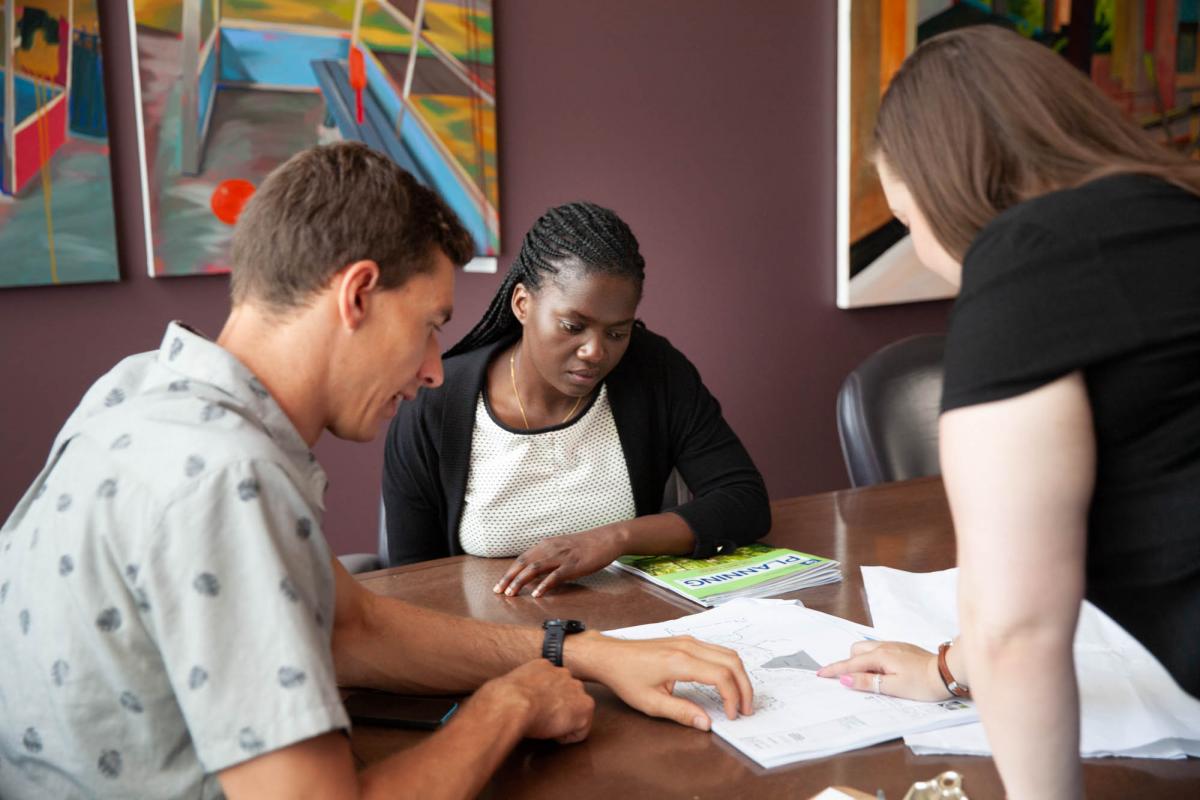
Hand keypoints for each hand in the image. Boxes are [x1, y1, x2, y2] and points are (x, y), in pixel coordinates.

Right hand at [475, 659, 594, 742]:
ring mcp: (576, 689)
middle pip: (568, 696)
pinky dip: (567, 737)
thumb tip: (510, 700)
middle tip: (540, 720)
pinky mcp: (585, 707)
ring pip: (576, 713)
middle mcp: (563, 673)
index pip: (552, 684)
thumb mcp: (508, 687)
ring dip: (563, 723)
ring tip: (545, 726)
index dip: (544, 702)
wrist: (511, 703)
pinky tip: (552, 732)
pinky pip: (580, 731)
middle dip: (558, 710)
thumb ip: (519, 689)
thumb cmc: (502, 700)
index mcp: (543, 666)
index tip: (533, 710)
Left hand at [494, 529, 620, 597]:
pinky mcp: (574, 565)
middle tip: (498, 591)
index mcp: (547, 545)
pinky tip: (536, 594)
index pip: (522, 558)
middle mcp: (551, 549)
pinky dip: (544, 585)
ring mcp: (562, 557)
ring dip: (521, 581)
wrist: (607, 538)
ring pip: (535, 569)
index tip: (499, 584)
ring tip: (511, 593)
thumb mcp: (562, 548)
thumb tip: (534, 574)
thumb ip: (548, 558)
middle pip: (524, 563)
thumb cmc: (586, 545)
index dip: (509, 572)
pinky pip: (556, 575)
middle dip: (509, 578)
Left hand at [568, 633, 753, 729]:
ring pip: (728, 653)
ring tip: (740, 698)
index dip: (733, 698)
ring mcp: (689, 640)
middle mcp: (688, 646)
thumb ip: (681, 713)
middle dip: (744, 687)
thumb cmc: (626, 678)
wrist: (610, 655)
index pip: (721, 677)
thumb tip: (707, 723)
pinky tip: (726, 684)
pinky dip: (728, 667)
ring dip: (739, 676)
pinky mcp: (686, 640)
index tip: (733, 716)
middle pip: (732, 662)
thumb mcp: (651, 703)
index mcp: (680, 661)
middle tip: (746, 709)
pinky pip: (717, 650)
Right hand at [816, 641, 950, 700]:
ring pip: (868, 649)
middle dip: (848, 663)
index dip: (835, 669)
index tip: (821, 673)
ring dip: (861, 660)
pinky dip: (873, 659)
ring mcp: (894, 646)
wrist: (947, 672)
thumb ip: (868, 682)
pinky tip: (883, 671)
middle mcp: (884, 647)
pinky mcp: (902, 648)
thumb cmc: (923, 683)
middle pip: (856, 651)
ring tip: (867, 677)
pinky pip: (879, 650)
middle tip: (849, 680)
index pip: (850, 663)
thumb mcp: (894, 687)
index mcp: (880, 656)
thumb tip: (845, 679)